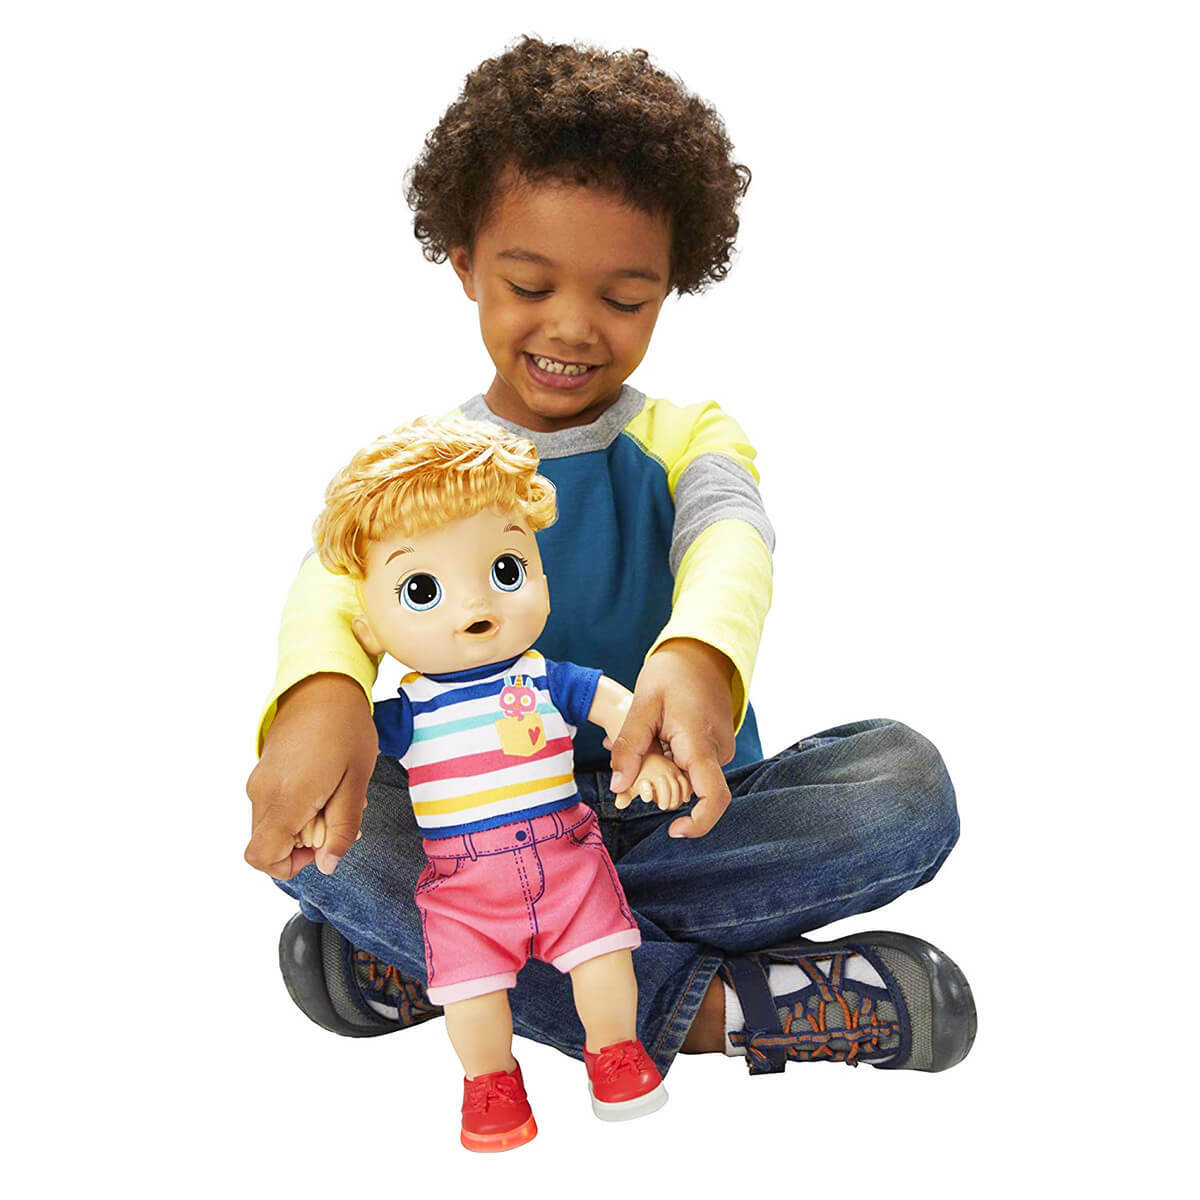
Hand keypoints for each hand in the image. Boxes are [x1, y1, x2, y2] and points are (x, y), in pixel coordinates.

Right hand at [245, 673, 376, 878]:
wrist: (323, 683)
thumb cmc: (345, 729)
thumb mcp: (356, 782)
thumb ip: (342, 828)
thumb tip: (328, 865)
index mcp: (285, 799)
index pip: (262, 858)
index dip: (291, 865)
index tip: (322, 843)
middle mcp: (262, 792)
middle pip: (267, 844)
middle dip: (303, 842)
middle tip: (337, 812)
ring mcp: (259, 780)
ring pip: (271, 825)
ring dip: (302, 822)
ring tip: (334, 793)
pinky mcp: (263, 770)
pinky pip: (273, 804)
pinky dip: (296, 806)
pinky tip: (324, 782)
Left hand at [608, 638, 736, 837]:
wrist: (702, 652)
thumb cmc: (673, 673)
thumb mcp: (643, 703)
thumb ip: (631, 745)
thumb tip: (619, 786)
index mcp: (699, 743)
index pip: (713, 798)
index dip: (699, 824)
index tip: (674, 831)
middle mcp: (716, 751)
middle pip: (691, 790)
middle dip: (661, 785)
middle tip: (631, 760)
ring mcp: (718, 748)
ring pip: (689, 776)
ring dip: (664, 768)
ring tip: (644, 738)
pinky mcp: (714, 745)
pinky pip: (693, 763)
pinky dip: (672, 759)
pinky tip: (657, 737)